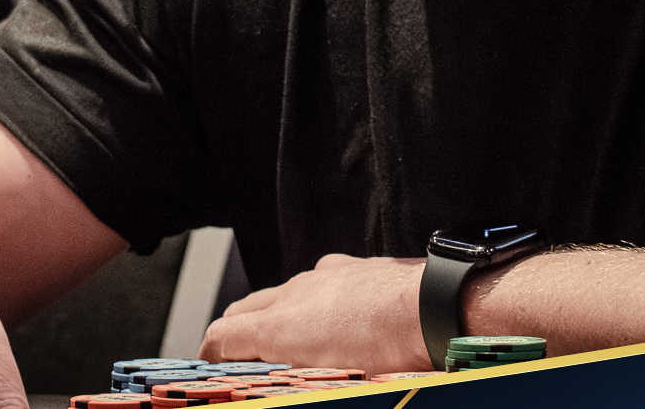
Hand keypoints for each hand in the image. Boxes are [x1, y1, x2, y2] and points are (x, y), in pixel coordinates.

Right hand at [199, 254, 428, 372]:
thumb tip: (251, 362)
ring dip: (275, 317)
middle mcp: (295, 291)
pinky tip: (335, 320)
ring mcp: (326, 277)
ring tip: (288, 345)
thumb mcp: (319, 375)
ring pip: (284, 294)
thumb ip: (279, 362)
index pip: (224, 333)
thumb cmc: (386, 352)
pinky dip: (314, 301)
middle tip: (238, 360)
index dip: (211, 353)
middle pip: (246, 309)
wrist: (434, 308)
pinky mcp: (355, 269)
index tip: (209, 368)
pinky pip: (321, 282)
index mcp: (280, 323)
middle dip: (235, 334)